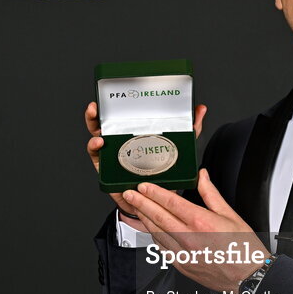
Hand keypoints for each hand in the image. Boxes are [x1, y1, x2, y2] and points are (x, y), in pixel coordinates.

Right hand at [85, 101, 207, 219]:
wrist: (153, 201)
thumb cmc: (163, 174)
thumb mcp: (178, 148)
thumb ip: (189, 130)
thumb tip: (200, 110)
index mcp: (134, 133)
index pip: (123, 115)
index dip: (116, 103)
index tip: (114, 93)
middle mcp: (120, 140)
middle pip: (104, 122)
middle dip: (97, 111)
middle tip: (97, 104)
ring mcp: (111, 153)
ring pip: (95, 135)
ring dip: (92, 124)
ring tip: (95, 117)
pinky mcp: (105, 167)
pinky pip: (95, 155)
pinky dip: (94, 147)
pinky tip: (100, 142)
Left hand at [122, 169, 266, 291]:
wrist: (248, 276)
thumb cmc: (243, 247)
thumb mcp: (230, 214)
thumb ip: (211, 194)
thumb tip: (202, 177)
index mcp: (201, 222)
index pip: (171, 202)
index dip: (154, 193)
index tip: (143, 186)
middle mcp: (189, 238)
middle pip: (158, 217)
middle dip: (141, 203)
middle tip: (130, 194)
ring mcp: (183, 253)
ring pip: (156, 233)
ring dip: (144, 219)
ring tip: (136, 208)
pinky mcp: (182, 265)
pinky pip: (162, 248)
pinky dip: (154, 236)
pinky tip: (151, 229)